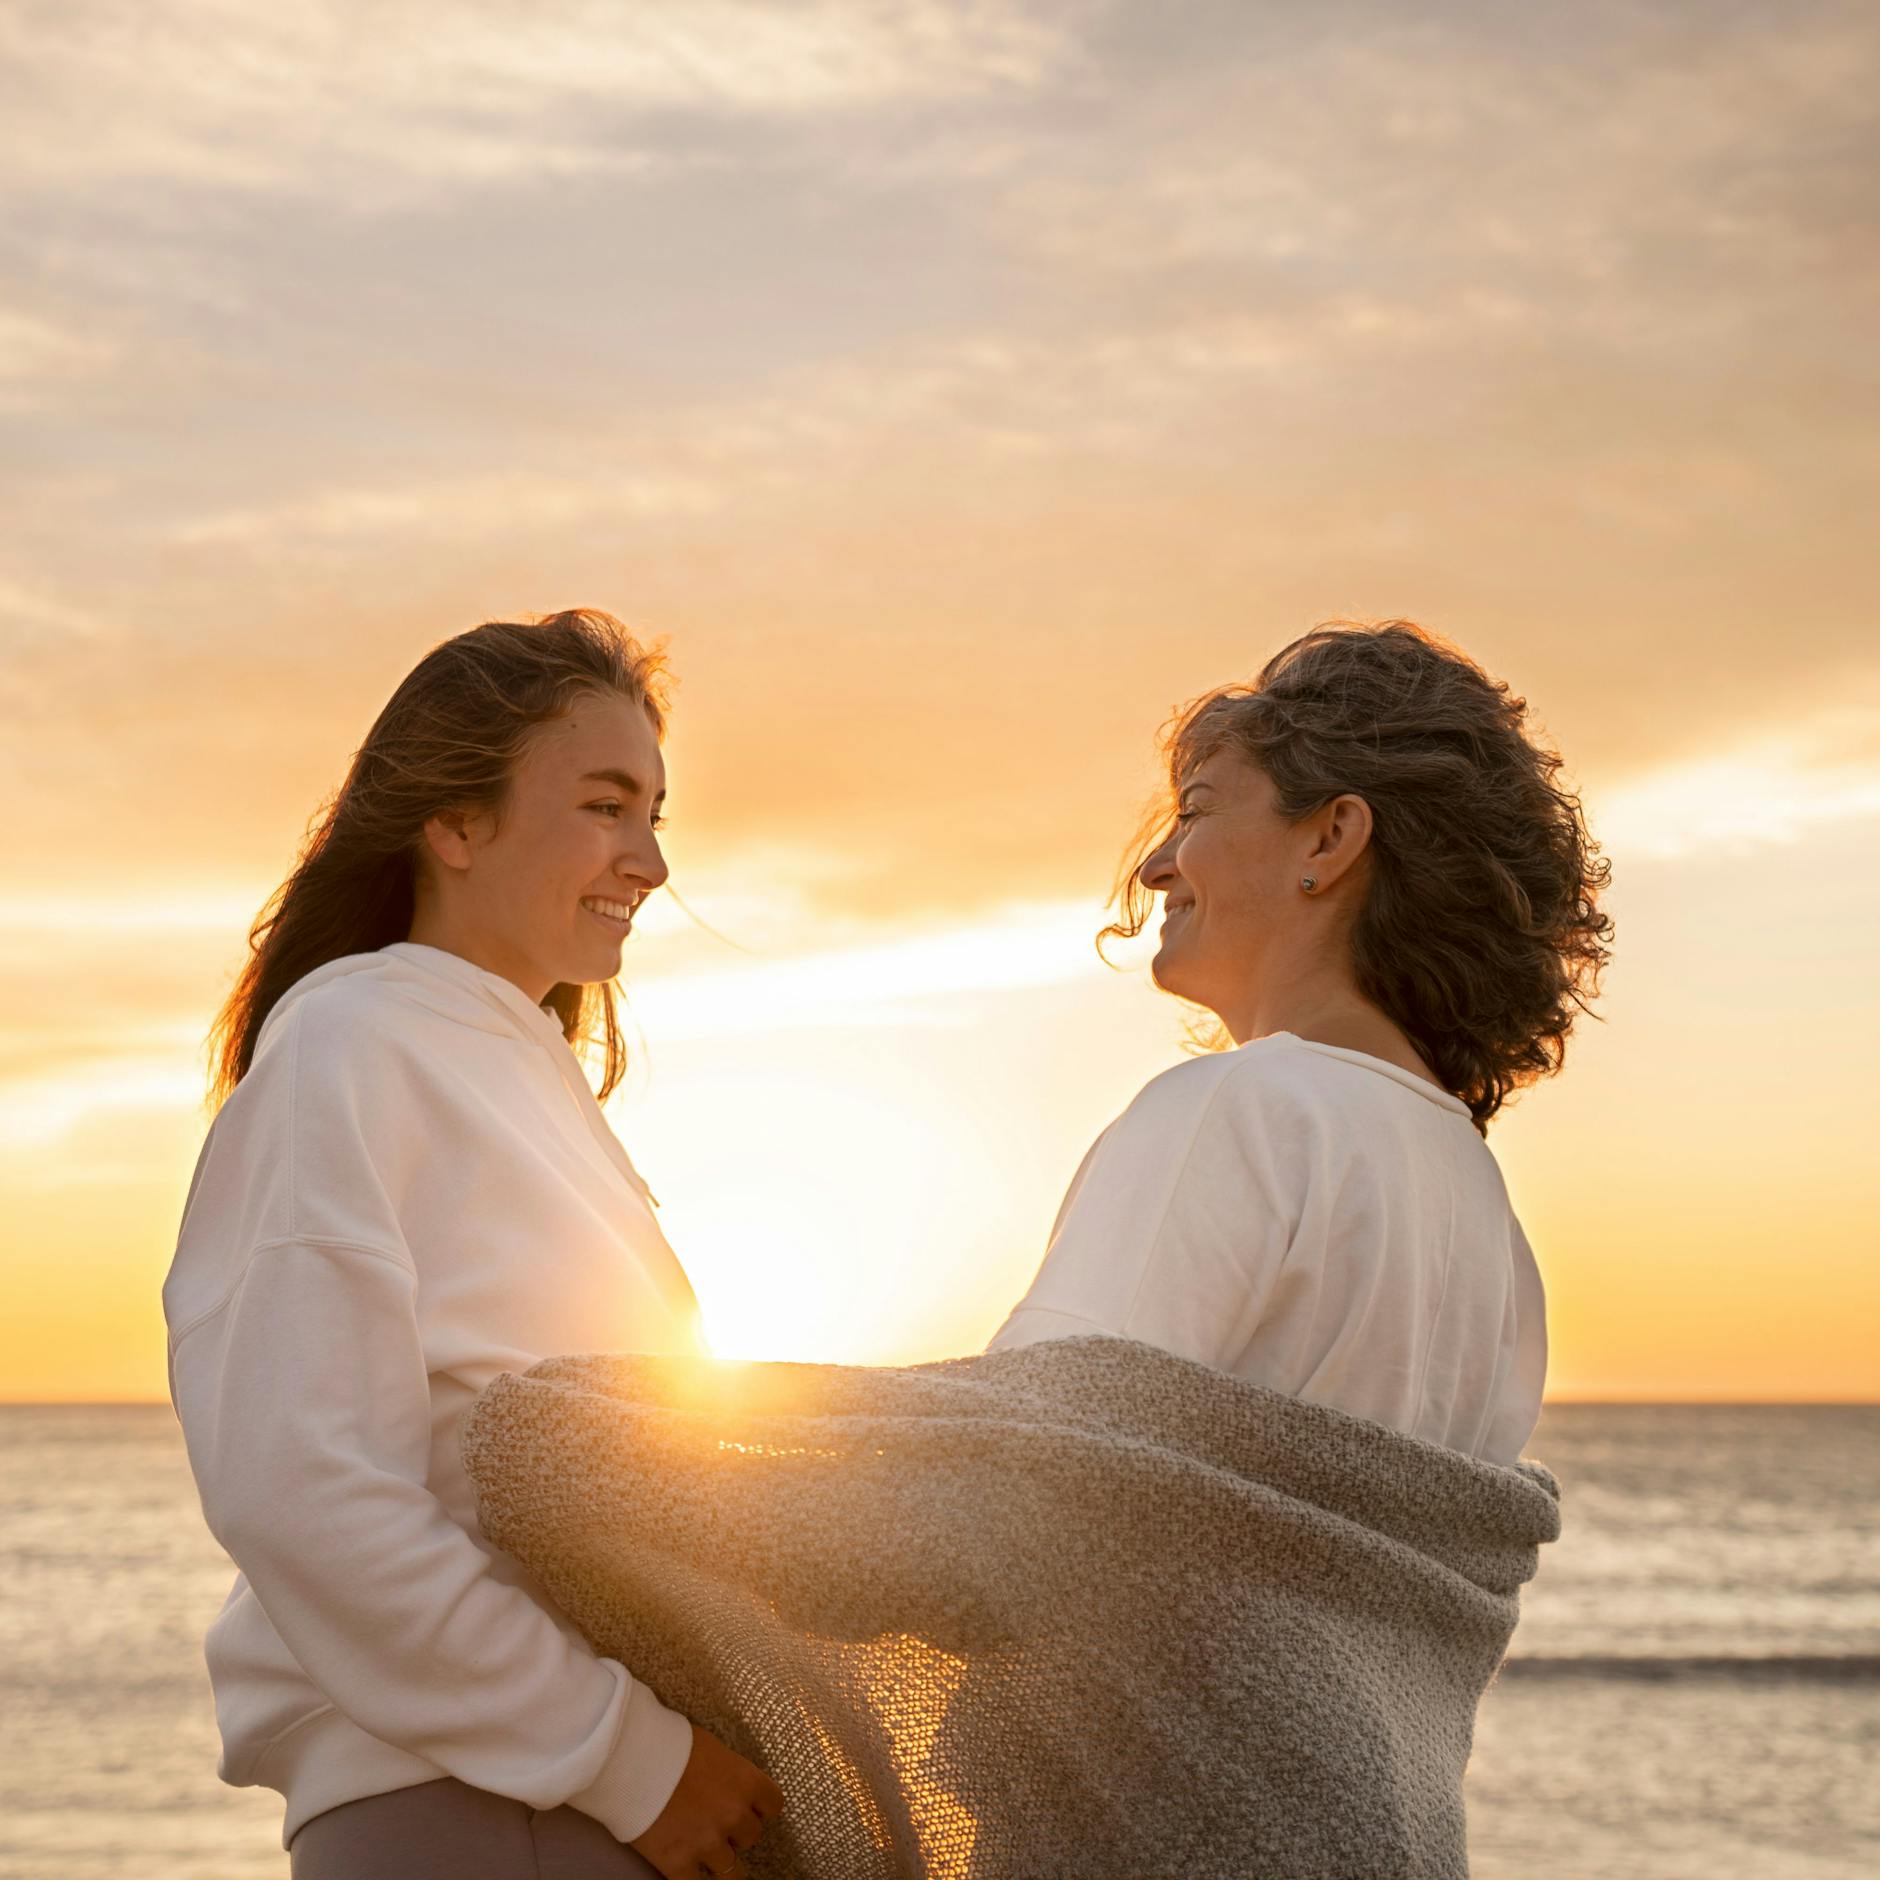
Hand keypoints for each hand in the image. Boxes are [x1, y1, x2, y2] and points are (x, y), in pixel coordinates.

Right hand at [628, 1723, 783, 1879]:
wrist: (631, 1759)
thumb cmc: (669, 1743)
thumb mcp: (711, 1748)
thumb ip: (727, 1773)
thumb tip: (727, 1782)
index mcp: (746, 1781)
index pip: (774, 1805)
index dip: (758, 1807)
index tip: (747, 1806)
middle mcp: (734, 1815)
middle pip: (751, 1837)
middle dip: (735, 1831)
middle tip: (715, 1822)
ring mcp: (708, 1842)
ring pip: (731, 1870)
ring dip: (718, 1860)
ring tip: (703, 1850)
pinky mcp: (679, 1863)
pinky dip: (690, 1877)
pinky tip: (684, 1868)